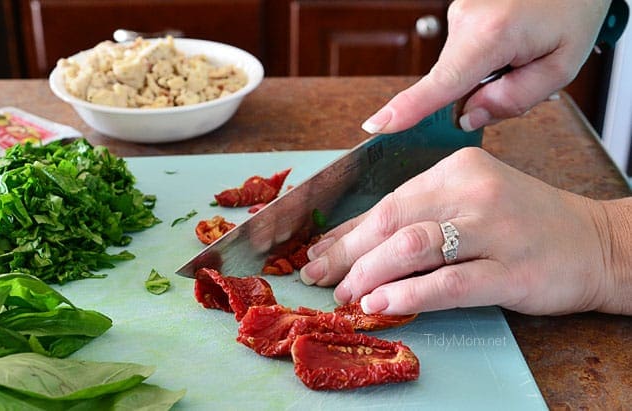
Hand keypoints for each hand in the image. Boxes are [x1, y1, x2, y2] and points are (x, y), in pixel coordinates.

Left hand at [299, 147, 631, 315]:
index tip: (317, 253)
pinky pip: (449, 281)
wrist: (595, 243)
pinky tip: (380, 304)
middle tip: (320, 277)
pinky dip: (408, 294)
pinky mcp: (513, 269)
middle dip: (347, 253)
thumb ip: (416, 217)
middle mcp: (473, 190)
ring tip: (346, 295)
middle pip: (392, 220)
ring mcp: (495, 229)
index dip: (346, 231)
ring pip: (413, 246)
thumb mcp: (469, 204)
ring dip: (369, 273)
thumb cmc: (524, 223)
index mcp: (457, 168)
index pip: (387, 201)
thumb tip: (350, 240)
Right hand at [361, 0, 610, 133]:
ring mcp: (460, 11)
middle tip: (524, 73)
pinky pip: (464, 50)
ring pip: (460, 66)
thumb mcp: (560, 64)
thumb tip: (469, 118)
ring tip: (524, 50)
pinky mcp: (461, 10)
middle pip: (454, 81)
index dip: (408, 108)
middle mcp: (466, 19)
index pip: (442, 83)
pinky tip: (513, 41)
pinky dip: (484, 56)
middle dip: (480, 93)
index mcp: (492, 34)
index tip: (378, 125)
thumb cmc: (574, 6)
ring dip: (486, 72)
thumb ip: (513, 99)